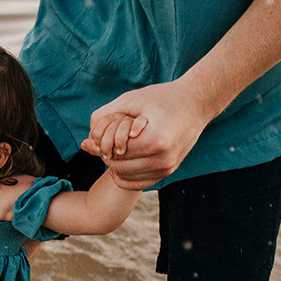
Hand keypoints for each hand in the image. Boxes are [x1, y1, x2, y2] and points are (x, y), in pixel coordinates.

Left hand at [82, 81, 213, 189]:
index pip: (114, 152)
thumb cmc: (162, 97)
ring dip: (115, 164)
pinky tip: (124, 157)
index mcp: (155, 141)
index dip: (103, 141)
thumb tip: (84, 145)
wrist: (196, 102)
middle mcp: (163, 159)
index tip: (108, 129)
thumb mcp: (130, 100)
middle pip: (117, 166)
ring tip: (120, 144)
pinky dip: (124, 174)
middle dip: (108, 153)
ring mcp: (167, 168)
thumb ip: (104, 119)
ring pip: (124, 177)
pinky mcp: (168, 172)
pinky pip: (136, 183)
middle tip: (111, 137)